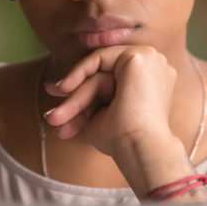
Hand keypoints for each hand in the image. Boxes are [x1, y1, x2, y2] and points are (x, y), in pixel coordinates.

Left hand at [43, 45, 179, 157]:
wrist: (141, 148)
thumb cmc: (124, 142)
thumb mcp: (102, 115)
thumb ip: (90, 97)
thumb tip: (56, 86)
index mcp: (150, 86)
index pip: (110, 84)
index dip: (82, 95)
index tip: (58, 112)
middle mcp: (154, 70)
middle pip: (103, 78)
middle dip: (74, 98)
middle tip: (52, 116)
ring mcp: (149, 60)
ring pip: (99, 72)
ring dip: (75, 97)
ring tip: (55, 118)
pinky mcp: (139, 56)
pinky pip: (99, 57)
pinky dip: (79, 72)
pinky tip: (65, 89)